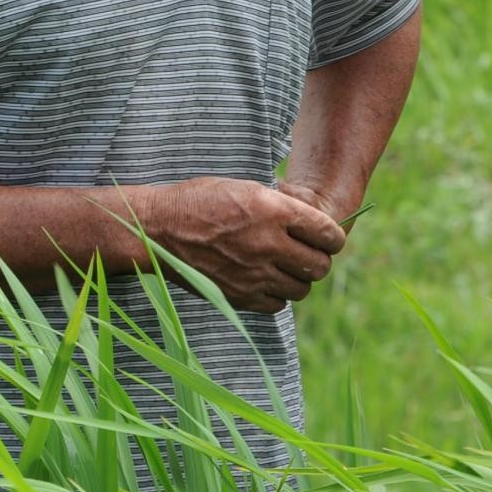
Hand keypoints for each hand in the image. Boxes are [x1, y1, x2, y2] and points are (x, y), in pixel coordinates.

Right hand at [137, 176, 347, 313]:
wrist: (158, 230)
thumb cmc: (202, 201)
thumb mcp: (247, 188)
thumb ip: (282, 206)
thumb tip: (312, 223)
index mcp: (275, 211)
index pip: (328, 233)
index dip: (333, 238)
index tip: (329, 239)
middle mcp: (269, 244)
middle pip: (319, 265)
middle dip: (320, 260)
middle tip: (308, 254)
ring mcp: (254, 273)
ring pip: (302, 288)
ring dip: (299, 279)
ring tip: (286, 268)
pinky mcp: (239, 295)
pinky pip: (277, 304)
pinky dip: (278, 295)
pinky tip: (267, 281)